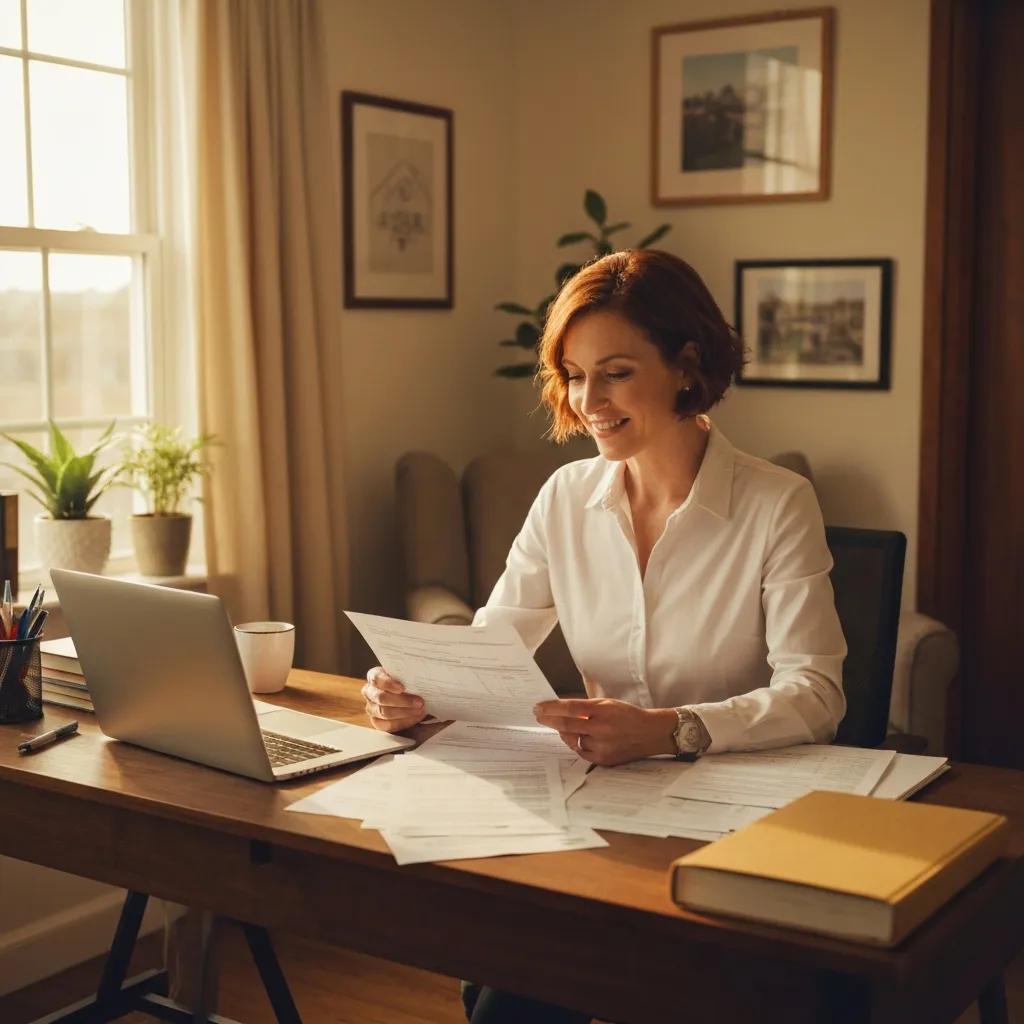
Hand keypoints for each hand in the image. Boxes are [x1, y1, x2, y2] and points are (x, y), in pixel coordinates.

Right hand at [361, 667, 426, 733]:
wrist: (410, 695)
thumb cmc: (408, 682)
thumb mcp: (407, 675)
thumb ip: (409, 675)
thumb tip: (420, 673)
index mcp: (374, 676)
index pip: (376, 678)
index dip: (389, 683)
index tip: (403, 688)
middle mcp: (369, 692)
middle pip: (381, 698)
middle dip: (402, 701)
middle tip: (419, 702)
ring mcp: (371, 708)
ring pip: (385, 712)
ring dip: (406, 712)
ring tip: (420, 710)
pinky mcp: (377, 722)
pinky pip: (389, 724)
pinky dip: (405, 721)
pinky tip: (415, 717)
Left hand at [533, 697, 677, 765]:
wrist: (650, 733)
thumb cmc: (628, 715)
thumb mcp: (608, 703)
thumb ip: (586, 707)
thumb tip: (562, 709)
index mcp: (603, 711)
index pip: (570, 708)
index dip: (551, 708)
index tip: (538, 707)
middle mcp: (601, 729)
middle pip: (566, 725)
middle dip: (549, 720)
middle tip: (538, 716)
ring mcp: (602, 746)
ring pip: (572, 740)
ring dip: (562, 732)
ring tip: (558, 725)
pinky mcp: (603, 760)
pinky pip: (581, 752)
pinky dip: (575, 743)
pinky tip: (574, 737)